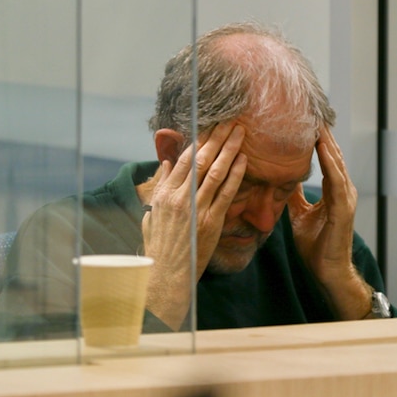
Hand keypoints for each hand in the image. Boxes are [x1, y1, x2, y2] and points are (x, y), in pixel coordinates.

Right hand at [142, 122, 246, 328]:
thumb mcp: (152, 213)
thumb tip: (165, 163)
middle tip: (230, 120)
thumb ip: (160, 186)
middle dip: (217, 137)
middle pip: (201, 159)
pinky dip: (236, 175)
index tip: (210, 125)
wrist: (166, 275)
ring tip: (240, 132)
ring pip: (215, 172)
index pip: (183, 158)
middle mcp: (179, 197)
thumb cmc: (158, 247)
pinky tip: (244, 160)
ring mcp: (196, 208)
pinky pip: (226, 192)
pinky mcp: (211, 221)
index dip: (199, 140)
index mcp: (164, 193)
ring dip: (230, 149)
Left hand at [287, 127, 370, 319]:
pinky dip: (330, 163)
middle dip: (324, 134)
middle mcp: (342, 190)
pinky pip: (336, 180)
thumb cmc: (316, 246)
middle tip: (313, 112)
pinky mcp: (344, 208)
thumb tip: (282, 180)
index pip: (326, 159)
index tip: (307, 121)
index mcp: (333, 191)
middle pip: (333, 155)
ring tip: (318, 122)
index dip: (318, 140)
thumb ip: (294, 196)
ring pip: (336, 163)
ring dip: (327, 143)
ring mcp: (345, 198)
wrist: (326, 271)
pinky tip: (322, 148)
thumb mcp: (300, 215)